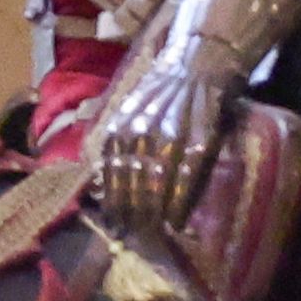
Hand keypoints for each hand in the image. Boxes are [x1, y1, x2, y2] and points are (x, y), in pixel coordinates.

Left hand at [69, 56, 223, 223]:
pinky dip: (179, 203)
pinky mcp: (197, 141)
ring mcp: (169, 138)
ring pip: (154, 185)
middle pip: (131, 185)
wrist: (200, 64)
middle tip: (132, 236)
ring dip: (152, 214)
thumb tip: (100, 174)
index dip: (112, 202)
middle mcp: (140, 135)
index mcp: (121, 128)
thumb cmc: (164, 90)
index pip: (110, 175)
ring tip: (151, 234)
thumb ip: (116, 140)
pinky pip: (184, 179)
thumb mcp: (130, 111)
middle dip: (131, 214)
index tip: (113, 225)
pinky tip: (176, 221)